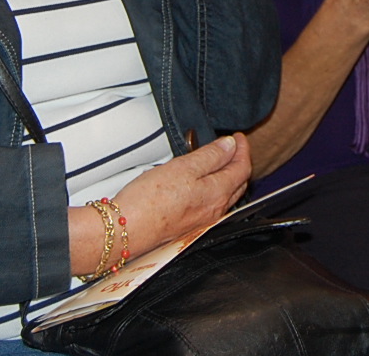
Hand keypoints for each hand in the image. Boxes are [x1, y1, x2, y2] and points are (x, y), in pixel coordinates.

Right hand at [112, 134, 251, 254]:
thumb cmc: (150, 200)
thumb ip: (210, 155)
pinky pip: (211, 204)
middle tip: (231, 146)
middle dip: (238, 162)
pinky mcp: (189, 226)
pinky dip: (213, 188)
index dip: (243, 149)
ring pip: (225, 194)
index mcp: (217, 193)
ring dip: (226, 175)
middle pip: (237, 183)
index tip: (238, 137)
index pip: (242, 168)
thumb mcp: (183, 167)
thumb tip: (230, 145)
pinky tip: (201, 183)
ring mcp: (203, 220)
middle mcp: (215, 210)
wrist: (126, 231)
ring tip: (217, 160)